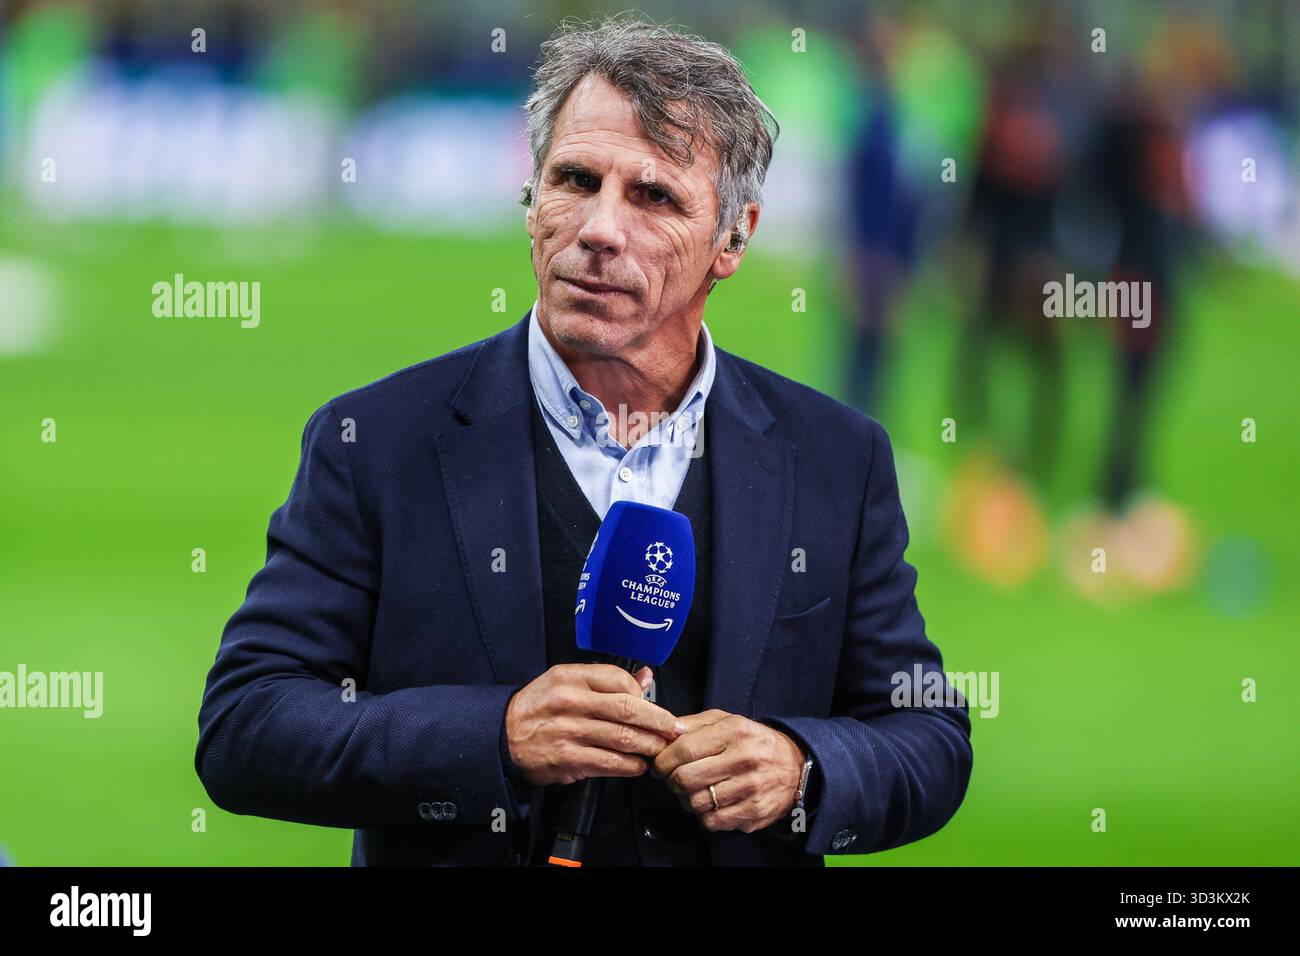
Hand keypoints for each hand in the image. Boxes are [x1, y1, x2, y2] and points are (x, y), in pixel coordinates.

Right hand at [505, 664, 686, 785]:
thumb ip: (606, 679)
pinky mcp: (569, 759)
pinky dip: (631, 766)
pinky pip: (610, 763)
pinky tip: (638, 765)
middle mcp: (570, 702)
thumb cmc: (540, 707)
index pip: (619, 679)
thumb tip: (646, 676)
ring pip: (624, 738)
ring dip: (649, 745)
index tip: (657, 706)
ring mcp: (570, 732)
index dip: (644, 694)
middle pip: (628, 709)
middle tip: (675, 729)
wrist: (503, 736)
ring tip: (660, 748)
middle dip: (659, 721)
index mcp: (570, 677)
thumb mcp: (566, 681)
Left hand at [651, 709, 804, 832]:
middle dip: (671, 781)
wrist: (796, 765)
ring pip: (695, 803)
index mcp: (734, 732)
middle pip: (685, 779)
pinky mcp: (754, 812)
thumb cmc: (753, 741)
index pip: (684, 749)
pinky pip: (712, 821)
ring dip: (686, 799)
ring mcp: (750, 788)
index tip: (659, 765)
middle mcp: (744, 759)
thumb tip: (666, 731)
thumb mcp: (727, 721)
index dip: (663, 760)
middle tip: (673, 779)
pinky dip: (704, 815)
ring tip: (693, 791)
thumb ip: (694, 724)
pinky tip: (711, 803)